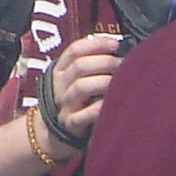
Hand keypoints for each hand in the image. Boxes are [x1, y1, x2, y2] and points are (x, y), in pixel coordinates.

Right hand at [46, 33, 126, 150]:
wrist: (53, 131)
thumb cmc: (74, 99)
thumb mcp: (73, 78)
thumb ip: (89, 64)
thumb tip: (117, 49)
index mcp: (60, 69)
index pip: (75, 50)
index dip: (96, 44)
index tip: (115, 43)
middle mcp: (60, 85)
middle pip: (80, 66)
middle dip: (105, 62)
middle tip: (123, 64)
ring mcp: (64, 104)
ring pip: (81, 87)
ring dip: (104, 81)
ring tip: (120, 82)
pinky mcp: (70, 123)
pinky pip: (83, 115)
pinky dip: (98, 108)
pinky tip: (110, 104)